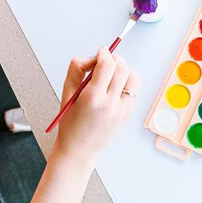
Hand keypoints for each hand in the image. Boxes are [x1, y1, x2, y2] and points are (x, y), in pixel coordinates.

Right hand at [51, 47, 140, 167]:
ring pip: (133, 77)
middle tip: (105, 60)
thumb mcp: (66, 92)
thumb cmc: (70, 123)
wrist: (79, 150)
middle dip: (114, 59)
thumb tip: (93, 56)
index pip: (107, 65)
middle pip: (122, 68)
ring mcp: (122, 110)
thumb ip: (77, 69)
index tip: (100, 52)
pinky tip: (116, 83)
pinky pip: (134, 89)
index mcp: (92, 98)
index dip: (104, 54)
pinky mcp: (128, 114)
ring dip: (124, 68)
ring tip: (112, 71)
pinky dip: (127, 80)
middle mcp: (110, 104)